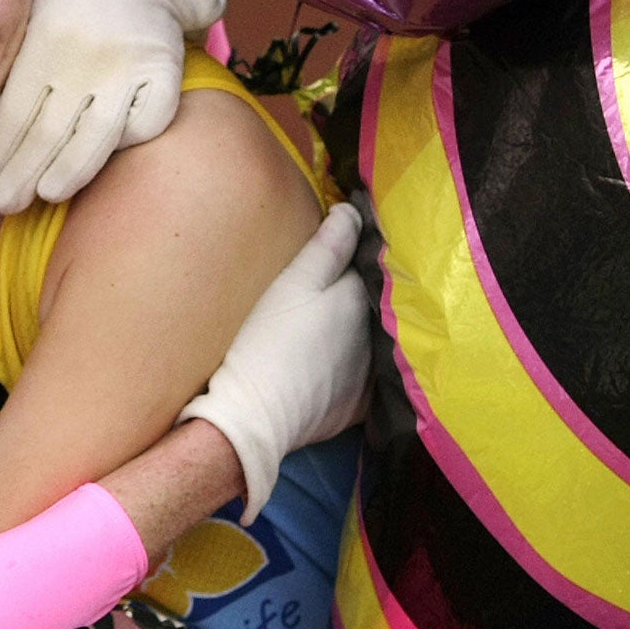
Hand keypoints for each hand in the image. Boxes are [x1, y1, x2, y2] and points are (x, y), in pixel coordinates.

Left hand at [0, 0, 226, 213]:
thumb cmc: (69, 5)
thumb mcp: (28, 31)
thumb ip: (1, 85)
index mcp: (48, 39)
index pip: (16, 113)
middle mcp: (89, 54)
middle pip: (50, 131)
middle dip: (22, 175)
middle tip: (3, 204)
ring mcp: (132, 64)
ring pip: (98, 135)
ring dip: (68, 172)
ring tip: (46, 194)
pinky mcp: (167, 70)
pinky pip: (149, 121)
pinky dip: (127, 144)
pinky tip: (104, 160)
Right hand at [181, 204, 370, 520]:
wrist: (252, 417)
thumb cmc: (266, 343)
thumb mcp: (292, 284)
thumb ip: (327, 246)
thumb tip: (353, 211)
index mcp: (362, 300)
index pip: (370, 266)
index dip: (358, 254)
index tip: (349, 245)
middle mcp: (377, 336)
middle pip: (374, 304)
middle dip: (367, 291)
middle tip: (342, 283)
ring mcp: (371, 374)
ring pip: (375, 339)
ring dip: (365, 329)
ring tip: (340, 323)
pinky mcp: (359, 405)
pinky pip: (369, 378)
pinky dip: (361, 367)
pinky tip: (342, 363)